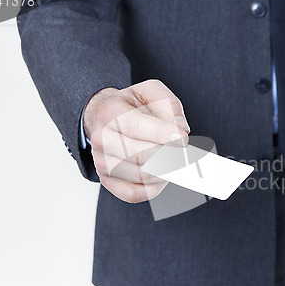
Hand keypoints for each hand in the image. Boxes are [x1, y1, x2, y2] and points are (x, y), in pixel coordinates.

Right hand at [84, 80, 190, 202]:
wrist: (108, 119)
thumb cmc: (133, 106)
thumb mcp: (150, 92)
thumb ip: (169, 104)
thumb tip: (181, 129)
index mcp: (109, 111)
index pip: (135, 126)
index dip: (161, 134)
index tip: (183, 138)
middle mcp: (100, 138)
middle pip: (138, 154)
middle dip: (167, 155)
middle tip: (184, 153)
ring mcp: (101, 161)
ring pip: (140, 175)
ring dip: (165, 171)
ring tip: (173, 161)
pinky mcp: (107, 180)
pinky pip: (133, 194)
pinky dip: (154, 188)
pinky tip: (163, 176)